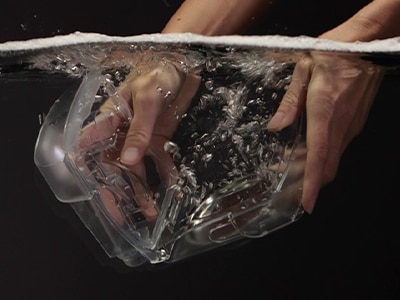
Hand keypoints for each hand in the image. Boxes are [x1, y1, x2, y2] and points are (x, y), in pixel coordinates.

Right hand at [79, 52, 200, 222]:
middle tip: (120, 216)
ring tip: (148, 213)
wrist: (184, 65)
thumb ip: (138, 130)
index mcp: (110, 120)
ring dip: (143, 192)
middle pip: (113, 168)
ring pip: (138, 171)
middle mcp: (123, 133)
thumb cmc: (158, 73)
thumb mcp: (146, 99)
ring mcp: (142, 139)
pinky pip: (162, 163)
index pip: (89, 149)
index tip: (90, 195)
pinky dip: (168, 178)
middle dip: (116, 193)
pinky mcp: (161, 141)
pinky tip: (173, 193)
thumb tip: (128, 160)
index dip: (86, 172)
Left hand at [267, 51, 382, 212]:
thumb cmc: (332, 52)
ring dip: (311, 171)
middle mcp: (341, 124)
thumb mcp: (303, 69)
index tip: (306, 203)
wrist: (364, 45)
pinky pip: (336, 148)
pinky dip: (320, 158)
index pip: (319, 155)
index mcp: (325, 110)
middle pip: (326, 165)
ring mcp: (350, 125)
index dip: (312, 182)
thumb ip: (290, 102)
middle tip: (285, 190)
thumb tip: (276, 127)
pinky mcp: (353, 123)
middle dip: (307, 183)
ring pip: (332, 159)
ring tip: (287, 172)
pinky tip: (303, 154)